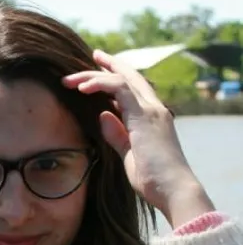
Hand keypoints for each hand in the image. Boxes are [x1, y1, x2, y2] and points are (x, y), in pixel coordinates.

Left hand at [62, 49, 214, 228]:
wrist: (173, 190)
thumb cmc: (153, 179)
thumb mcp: (130, 155)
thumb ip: (117, 135)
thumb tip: (103, 116)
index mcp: (152, 118)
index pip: (134, 89)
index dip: (117, 76)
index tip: (101, 68)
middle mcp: (154, 109)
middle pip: (130, 76)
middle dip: (110, 63)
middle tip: (94, 54)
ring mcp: (151, 110)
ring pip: (120, 79)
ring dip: (94, 75)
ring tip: (71, 79)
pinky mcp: (144, 115)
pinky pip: (118, 88)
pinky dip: (99, 84)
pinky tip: (83, 88)